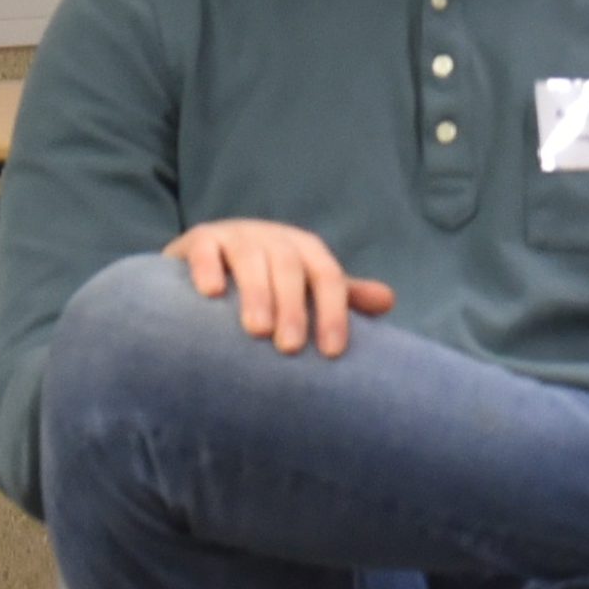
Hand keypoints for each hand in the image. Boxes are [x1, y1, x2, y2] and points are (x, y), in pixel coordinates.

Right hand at [163, 219, 394, 356]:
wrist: (208, 262)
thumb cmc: (266, 284)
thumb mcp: (304, 288)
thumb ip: (341, 296)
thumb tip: (388, 301)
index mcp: (304, 250)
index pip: (328, 276)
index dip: (333, 311)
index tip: (331, 352)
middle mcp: (273, 237)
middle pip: (290, 266)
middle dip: (293, 307)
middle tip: (289, 348)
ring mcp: (235, 235)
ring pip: (250, 257)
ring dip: (256, 292)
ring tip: (257, 330)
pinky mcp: (200, 239)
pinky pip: (205, 248)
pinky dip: (208, 267)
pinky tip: (211, 294)